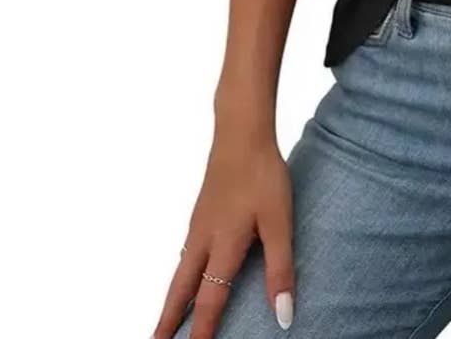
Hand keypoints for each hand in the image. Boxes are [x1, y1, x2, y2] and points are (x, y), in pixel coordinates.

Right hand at [153, 136, 293, 336]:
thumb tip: (283, 315)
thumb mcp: (279, 223)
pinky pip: (186, 254)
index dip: (201, 334)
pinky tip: (188, 273)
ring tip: (168, 321)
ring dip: (172, 301)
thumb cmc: (263, 175)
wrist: (241, 132)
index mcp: (222, 248)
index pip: (209, 303)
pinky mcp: (202, 212)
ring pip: (180, 273)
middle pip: (180, 292)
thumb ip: (281, 268)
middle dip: (168, 323)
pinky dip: (181, 276)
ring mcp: (198, 225)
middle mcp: (203, 241)